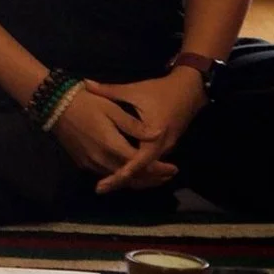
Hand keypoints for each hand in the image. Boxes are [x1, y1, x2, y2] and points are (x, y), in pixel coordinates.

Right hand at [46, 82, 177, 192]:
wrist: (54, 104)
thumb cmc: (86, 102)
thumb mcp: (112, 108)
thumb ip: (135, 125)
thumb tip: (158, 134)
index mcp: (111, 145)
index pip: (140, 165)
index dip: (159, 169)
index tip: (173, 168)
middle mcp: (101, 160)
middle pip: (132, 178)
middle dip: (152, 179)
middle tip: (169, 175)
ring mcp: (90, 163)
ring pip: (119, 180)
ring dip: (139, 181)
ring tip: (155, 177)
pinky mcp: (82, 163)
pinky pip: (107, 174)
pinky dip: (123, 178)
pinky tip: (131, 172)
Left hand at [81, 71, 205, 192]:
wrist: (189, 90)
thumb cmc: (161, 91)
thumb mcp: (133, 90)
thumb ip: (109, 91)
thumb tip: (85, 85)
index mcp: (154, 137)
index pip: (137, 162)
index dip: (122, 173)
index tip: (106, 183)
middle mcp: (161, 148)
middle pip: (141, 172)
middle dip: (122, 180)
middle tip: (100, 189)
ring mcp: (164, 149)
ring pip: (146, 170)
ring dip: (130, 178)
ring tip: (107, 184)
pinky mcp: (164, 147)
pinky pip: (149, 164)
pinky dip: (136, 170)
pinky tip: (120, 171)